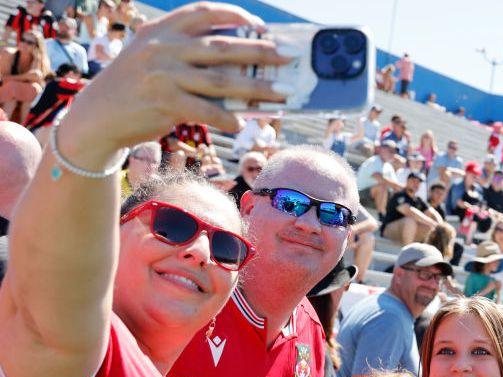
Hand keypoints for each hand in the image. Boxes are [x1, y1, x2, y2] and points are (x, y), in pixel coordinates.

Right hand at [59, 2, 293, 165]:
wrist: (97, 115)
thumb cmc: (135, 86)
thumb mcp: (153, 55)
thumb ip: (186, 51)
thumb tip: (241, 63)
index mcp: (162, 29)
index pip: (204, 12)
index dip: (236, 15)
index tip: (261, 25)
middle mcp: (164, 47)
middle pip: (223, 47)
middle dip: (261, 51)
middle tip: (290, 57)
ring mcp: (164, 74)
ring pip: (221, 80)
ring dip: (257, 88)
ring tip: (283, 93)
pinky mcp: (164, 102)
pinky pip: (205, 109)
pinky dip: (226, 117)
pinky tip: (242, 123)